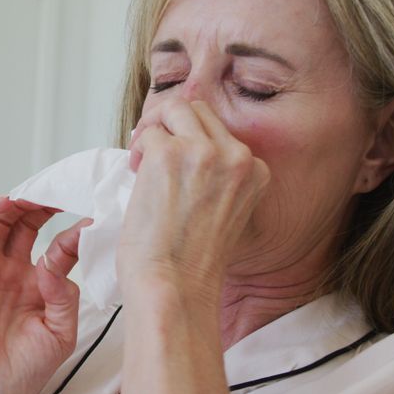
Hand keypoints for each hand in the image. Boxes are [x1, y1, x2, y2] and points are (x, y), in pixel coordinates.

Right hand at [0, 195, 89, 393]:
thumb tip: (58, 262)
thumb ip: (66, 298)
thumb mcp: (59, 335)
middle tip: (63, 192)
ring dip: (16, 200)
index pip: (60, 247)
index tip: (95, 222)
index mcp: (39, 287)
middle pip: (28, 223)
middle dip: (45, 204)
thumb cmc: (19, 371)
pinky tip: (4, 203)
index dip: (77, 232)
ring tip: (34, 196)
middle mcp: (13, 272)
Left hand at [119, 99, 270, 306]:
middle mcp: (237, 157)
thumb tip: (184, 151)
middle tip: (152, 153)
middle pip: (200, 111)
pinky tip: (136, 174)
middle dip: (172, 126)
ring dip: (155, 128)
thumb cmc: (192, 262)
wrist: (175, 286)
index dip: (192, 142)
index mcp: (256, 172)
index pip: (222, 133)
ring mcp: (204, 152)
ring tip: (142, 158)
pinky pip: (148, 132)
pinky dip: (138, 149)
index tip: (177, 166)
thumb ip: (217, 179)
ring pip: (176, 108)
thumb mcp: (225, 212)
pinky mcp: (169, 154)